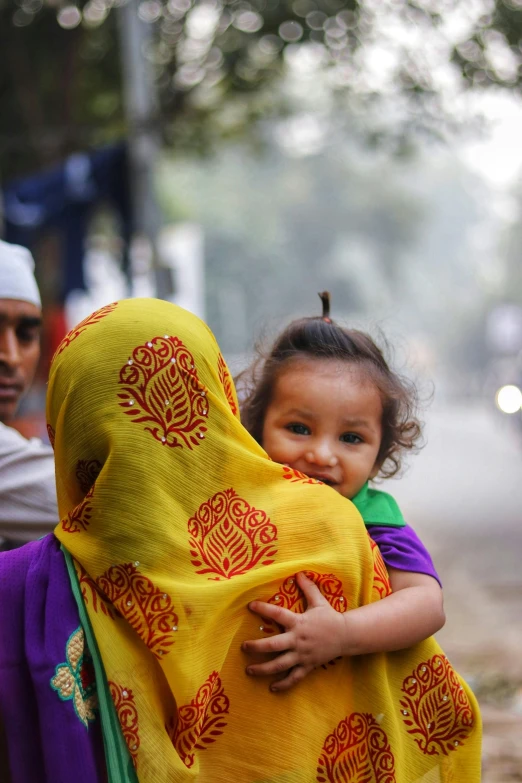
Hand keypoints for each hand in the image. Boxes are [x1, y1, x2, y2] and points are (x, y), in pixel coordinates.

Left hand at [241, 572, 345, 691]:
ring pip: (280, 665)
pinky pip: (294, 678)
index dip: (264, 609)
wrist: (346, 636)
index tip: (250, 605)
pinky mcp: (308, 666)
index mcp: (299, 622)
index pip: (278, 614)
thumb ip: (308, 588)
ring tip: (249, 670)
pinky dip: (283, 684)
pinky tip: (272, 687)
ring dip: (263, 668)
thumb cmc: (330, 617)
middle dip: (256, 647)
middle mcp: (298, 640)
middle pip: (274, 645)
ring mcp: (302, 655)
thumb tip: (299, 573)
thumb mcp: (319, 601)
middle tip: (244, 647)